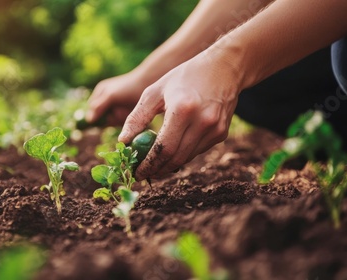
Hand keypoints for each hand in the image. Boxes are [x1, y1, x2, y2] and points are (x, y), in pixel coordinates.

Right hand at [86, 70, 148, 125]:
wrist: (149, 82)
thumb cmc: (128, 87)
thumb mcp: (111, 96)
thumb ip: (98, 107)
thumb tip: (89, 120)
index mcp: (99, 93)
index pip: (92, 111)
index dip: (98, 116)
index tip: (108, 115)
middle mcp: (106, 100)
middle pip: (103, 117)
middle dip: (111, 117)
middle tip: (120, 109)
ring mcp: (116, 106)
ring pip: (113, 120)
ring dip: (119, 118)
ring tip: (127, 109)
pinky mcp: (125, 111)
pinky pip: (121, 120)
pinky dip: (125, 119)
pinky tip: (130, 112)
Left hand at [118, 52, 241, 179]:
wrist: (223, 68)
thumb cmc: (183, 77)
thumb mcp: (154, 92)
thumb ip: (137, 118)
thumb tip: (123, 142)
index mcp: (183, 109)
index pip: (163, 149)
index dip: (148, 165)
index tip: (136, 173)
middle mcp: (202, 121)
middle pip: (175, 159)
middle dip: (156, 170)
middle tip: (142, 174)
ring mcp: (215, 129)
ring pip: (186, 158)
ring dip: (168, 166)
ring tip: (153, 166)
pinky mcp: (221, 133)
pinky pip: (197, 151)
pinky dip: (182, 155)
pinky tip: (171, 152)